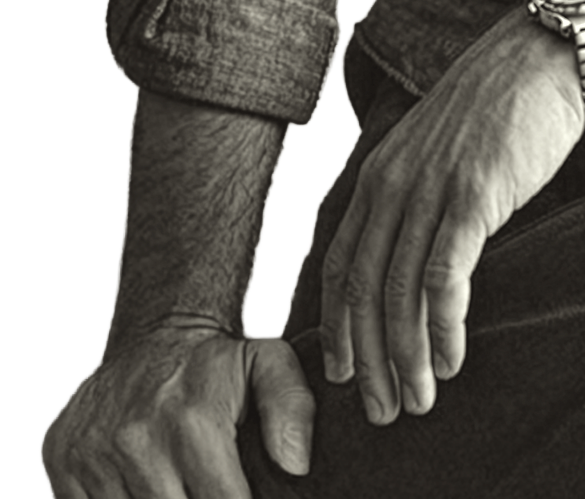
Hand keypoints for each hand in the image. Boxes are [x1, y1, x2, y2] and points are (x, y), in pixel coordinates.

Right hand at [39, 321, 313, 496]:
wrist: (154, 330)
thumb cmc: (215, 363)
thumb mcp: (268, 365)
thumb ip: (292, 408)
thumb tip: (296, 466)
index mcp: (192, 423)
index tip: (239, 497)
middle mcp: (137, 439)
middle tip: (200, 489)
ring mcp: (93, 453)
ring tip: (173, 485)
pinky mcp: (60, 461)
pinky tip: (139, 488)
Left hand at [320, 6, 584, 426]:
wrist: (540, 58)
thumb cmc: (497, 106)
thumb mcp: (435, 149)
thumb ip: (416, 196)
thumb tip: (413, 259)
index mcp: (380, 174)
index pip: (340, 264)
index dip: (337, 326)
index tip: (343, 373)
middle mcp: (394, 184)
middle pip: (364, 290)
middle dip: (368, 359)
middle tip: (381, 410)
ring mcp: (431, 189)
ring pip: (400, 293)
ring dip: (406, 357)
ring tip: (418, 398)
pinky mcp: (472, 196)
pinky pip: (445, 277)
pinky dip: (444, 327)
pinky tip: (451, 359)